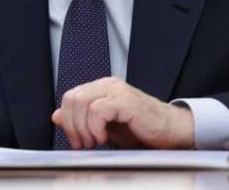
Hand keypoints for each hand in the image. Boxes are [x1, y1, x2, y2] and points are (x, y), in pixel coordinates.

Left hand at [51, 77, 193, 149]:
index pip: (70, 97)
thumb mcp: (104, 128)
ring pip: (82, 102)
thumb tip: (56, 116)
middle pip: (73, 98)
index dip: (67, 120)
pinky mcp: (126, 101)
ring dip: (83, 128)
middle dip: (73, 126)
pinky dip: (95, 127)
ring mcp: (117, 91)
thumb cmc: (141, 131)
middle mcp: (108, 85)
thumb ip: (81, 120)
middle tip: (84, 144)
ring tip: (95, 142)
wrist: (171, 133)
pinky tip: (103, 138)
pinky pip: (98, 110)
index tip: (76, 140)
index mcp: (101, 88)